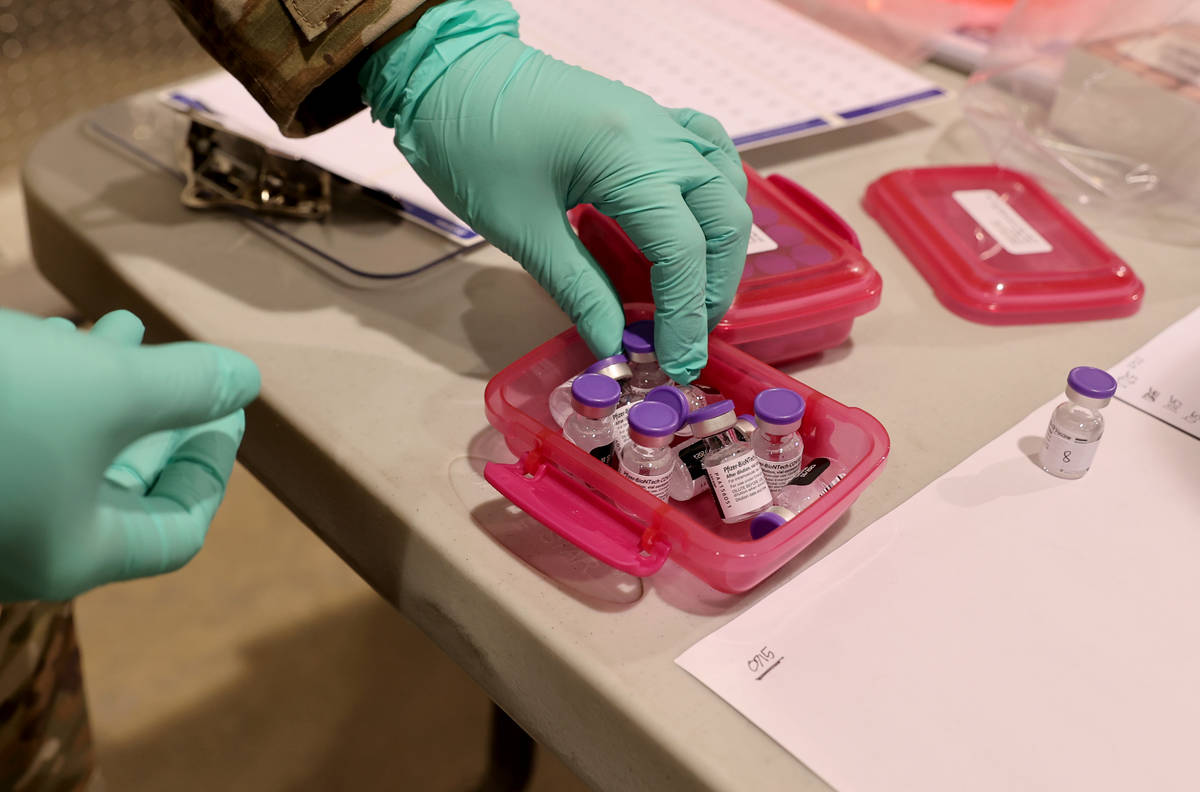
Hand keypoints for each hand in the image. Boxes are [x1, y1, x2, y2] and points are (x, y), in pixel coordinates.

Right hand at [0, 309, 260, 601]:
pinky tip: (46, 334)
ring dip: (98, 390)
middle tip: (185, 370)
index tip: (229, 409)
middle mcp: (21, 547)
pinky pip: (12, 435)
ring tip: (118, 327)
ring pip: (61, 453)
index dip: (210, 469)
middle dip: (156, 420)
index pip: (175, 532)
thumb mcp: (105, 388)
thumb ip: (183, 389)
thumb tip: (246, 382)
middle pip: (119, 492)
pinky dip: (40, 388)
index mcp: (72, 554)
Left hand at [360, 0, 750, 382]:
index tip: (676, 361)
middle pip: (723, 220)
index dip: (684, 314)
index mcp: (628, 159)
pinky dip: (717, 193)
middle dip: (715, 286)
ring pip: (727, 186)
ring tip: (697, 293)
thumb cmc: (472, 145)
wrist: (449, 75)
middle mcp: (659, 135)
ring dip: (722, 246)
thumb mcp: (521, 229)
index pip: (683, 250)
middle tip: (686, 335)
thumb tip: (611, 344)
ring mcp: (659, 120)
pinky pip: (709, 150)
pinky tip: (702, 223)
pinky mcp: (648, 117)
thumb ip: (577, 290)